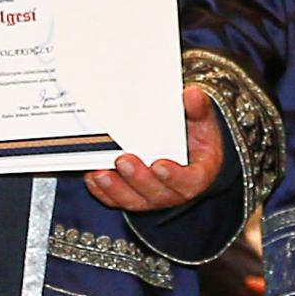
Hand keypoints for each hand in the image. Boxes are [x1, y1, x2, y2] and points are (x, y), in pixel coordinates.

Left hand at [85, 82, 227, 218]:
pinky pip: (115, 200)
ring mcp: (151, 198)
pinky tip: (93, 177)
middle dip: (138, 179)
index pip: (188, 182)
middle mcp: (173, 192)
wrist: (185, 152)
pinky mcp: (132, 197)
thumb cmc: (195, 139)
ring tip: (101, 173)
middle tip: (123, 160)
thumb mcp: (201, 122)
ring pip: (133, 200)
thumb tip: (192, 95)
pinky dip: (102, 190)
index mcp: (196, 175)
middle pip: (157, 194)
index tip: (160, 165)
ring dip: (115, 188)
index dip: (174, 177)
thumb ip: (197, 109)